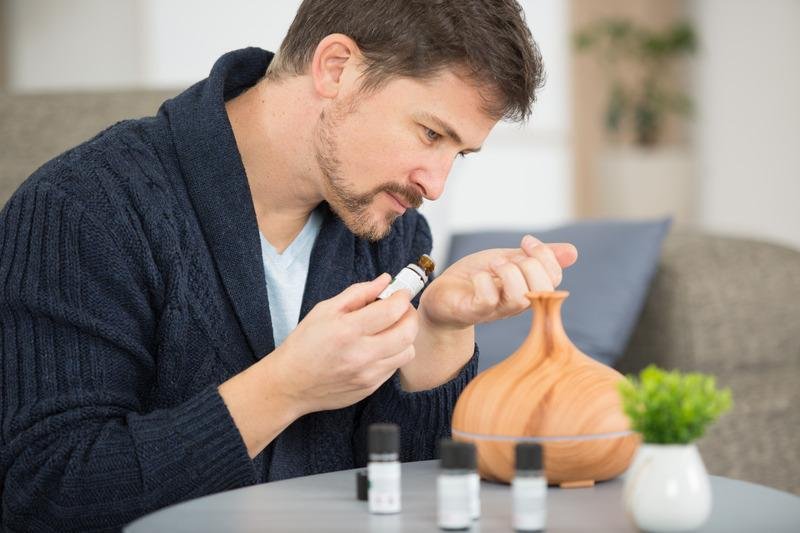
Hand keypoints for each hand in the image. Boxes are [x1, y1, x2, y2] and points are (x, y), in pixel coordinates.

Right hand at [270, 273, 417, 413]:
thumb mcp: (325, 310)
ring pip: (407, 352)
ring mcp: (367, 375)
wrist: (290, 383)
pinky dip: (394, 353)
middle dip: (410, 315)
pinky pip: (395, 367)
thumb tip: (385, 280)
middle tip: (401, 309)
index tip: (401, 292)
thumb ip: (358, 293)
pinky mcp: (370, 388)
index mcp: (347, 330)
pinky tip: (379, 347)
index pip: (392, 311)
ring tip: (391, 329)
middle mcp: (360, 354)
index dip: (402, 297)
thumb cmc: (304, 343)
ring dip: (405, 336)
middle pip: (407, 333)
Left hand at [419, 235, 577, 329]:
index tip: (526, 241)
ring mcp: (495, 309)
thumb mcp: (509, 260)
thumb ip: (536, 257)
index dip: (545, 256)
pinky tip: (479, 275)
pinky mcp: (472, 311)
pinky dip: (485, 282)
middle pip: (543, 290)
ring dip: (509, 272)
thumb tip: (573, 252)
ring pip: (519, 298)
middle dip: (532, 264)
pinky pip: (488, 300)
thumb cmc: (476, 279)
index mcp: (527, 289)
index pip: (553, 278)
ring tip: (495, 264)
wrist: (443, 296)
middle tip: (509, 257)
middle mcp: (515, 303)